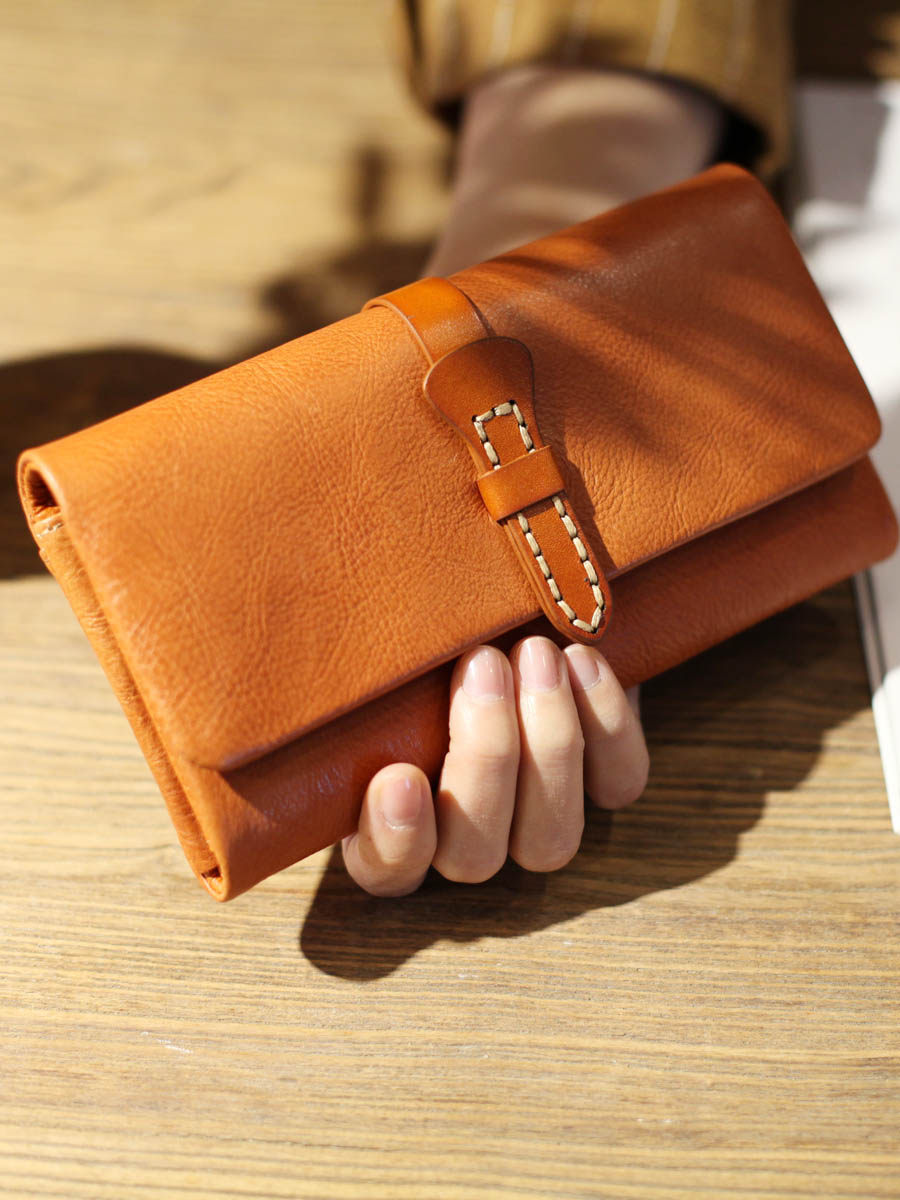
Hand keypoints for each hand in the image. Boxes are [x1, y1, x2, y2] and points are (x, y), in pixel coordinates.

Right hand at [341, 636, 647, 895]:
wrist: (512, 610)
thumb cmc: (421, 634)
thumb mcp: (373, 650)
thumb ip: (333, 664)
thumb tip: (251, 606)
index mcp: (393, 823)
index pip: (387, 872)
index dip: (395, 841)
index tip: (397, 775)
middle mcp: (468, 838)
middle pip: (478, 856)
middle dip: (485, 760)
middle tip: (479, 664)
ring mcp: (541, 817)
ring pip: (551, 839)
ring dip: (548, 744)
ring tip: (536, 654)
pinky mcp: (604, 784)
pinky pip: (620, 785)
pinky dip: (610, 727)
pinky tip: (586, 661)